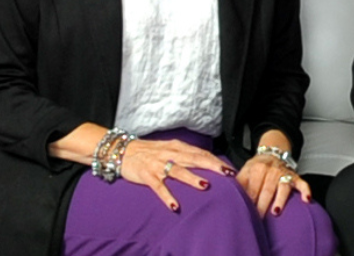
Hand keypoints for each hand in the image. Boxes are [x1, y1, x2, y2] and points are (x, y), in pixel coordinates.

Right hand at [116, 138, 233, 212]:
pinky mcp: (147, 175)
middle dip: (211, 166)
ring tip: (205, 186)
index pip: (200, 153)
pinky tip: (175, 206)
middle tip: (226, 174)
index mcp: (177, 147)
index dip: (215, 160)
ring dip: (191, 178)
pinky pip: (158, 187)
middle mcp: (169, 154)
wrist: (123, 151)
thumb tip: (207, 164)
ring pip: (177, 171)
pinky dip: (167, 196)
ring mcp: (158, 165)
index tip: (230, 170)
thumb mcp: (169, 149)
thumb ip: (186, 155)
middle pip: (193, 159)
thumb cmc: (150, 152)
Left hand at [236, 153, 312, 215]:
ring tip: (275, 212)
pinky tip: (306, 200)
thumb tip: (228, 196)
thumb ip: (238, 183)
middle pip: (266, 190)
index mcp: (255, 168)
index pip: (251, 187)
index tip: (245, 213)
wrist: (272, 152)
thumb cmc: (257, 167)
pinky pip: (302, 183)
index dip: (248, 200)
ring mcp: (283, 173)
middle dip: (261, 205)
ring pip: (282, 187)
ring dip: (279, 199)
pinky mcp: (295, 176)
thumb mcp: (244, 170)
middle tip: (258, 220)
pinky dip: (305, 191)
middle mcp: (270, 170)